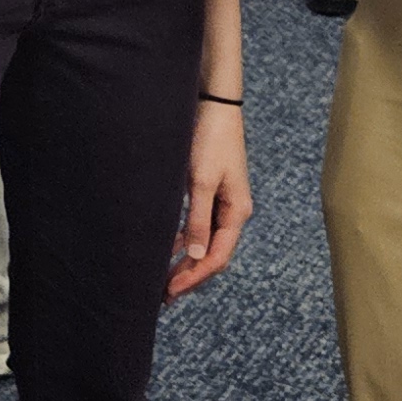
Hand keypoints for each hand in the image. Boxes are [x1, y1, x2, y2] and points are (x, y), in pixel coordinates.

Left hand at [168, 95, 250, 298]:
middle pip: (212, 254)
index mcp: (237, 212)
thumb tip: (194, 255)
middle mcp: (233, 212)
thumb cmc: (209, 139)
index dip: (194, 277)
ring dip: (186, 261)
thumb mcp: (201, 181)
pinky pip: (199, 226)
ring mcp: (223, 203)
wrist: (214, 105)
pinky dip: (184, 240)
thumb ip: (197, 219)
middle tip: (164, 295)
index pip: (217, 257)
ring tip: (164, 279)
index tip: (171, 291)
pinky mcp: (211, 192)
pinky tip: (168, 248)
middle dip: (190, 275)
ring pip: (204, 242)